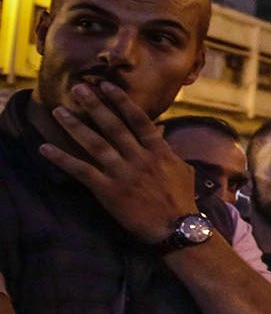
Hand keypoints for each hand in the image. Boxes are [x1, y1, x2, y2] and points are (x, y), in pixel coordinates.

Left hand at [37, 82, 196, 243]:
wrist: (176, 228)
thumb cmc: (181, 199)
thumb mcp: (181, 169)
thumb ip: (167, 149)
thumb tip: (159, 131)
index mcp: (159, 151)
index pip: (138, 120)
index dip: (121, 102)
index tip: (107, 85)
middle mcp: (139, 158)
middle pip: (113, 126)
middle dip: (95, 105)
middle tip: (79, 88)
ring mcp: (123, 173)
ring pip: (95, 144)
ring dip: (75, 126)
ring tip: (59, 111)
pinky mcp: (108, 190)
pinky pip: (81, 171)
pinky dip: (62, 159)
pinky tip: (45, 148)